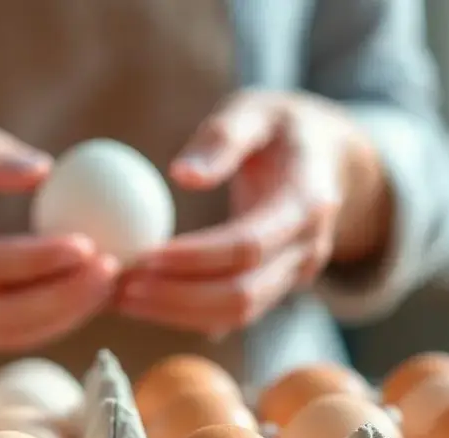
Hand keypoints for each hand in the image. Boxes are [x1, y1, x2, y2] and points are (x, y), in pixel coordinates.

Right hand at [0, 118, 116, 351]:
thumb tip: (44, 169)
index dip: (36, 260)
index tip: (88, 243)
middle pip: (3, 313)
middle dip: (65, 297)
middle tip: (114, 267)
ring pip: (11, 334)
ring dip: (68, 314)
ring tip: (113, 279)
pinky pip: (10, 336)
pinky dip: (54, 319)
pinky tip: (89, 292)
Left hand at [115, 91, 390, 336]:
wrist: (328, 158)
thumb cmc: (281, 126)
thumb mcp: (254, 110)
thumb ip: (223, 137)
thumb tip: (182, 174)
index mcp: (307, 201)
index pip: (248, 245)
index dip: (195, 258)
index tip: (142, 257)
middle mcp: (307, 249)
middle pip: (242, 295)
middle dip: (177, 298)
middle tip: (120, 288)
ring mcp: (296, 275)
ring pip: (236, 315)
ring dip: (175, 313)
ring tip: (120, 298)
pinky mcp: (276, 288)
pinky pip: (231, 314)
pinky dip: (184, 314)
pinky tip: (141, 302)